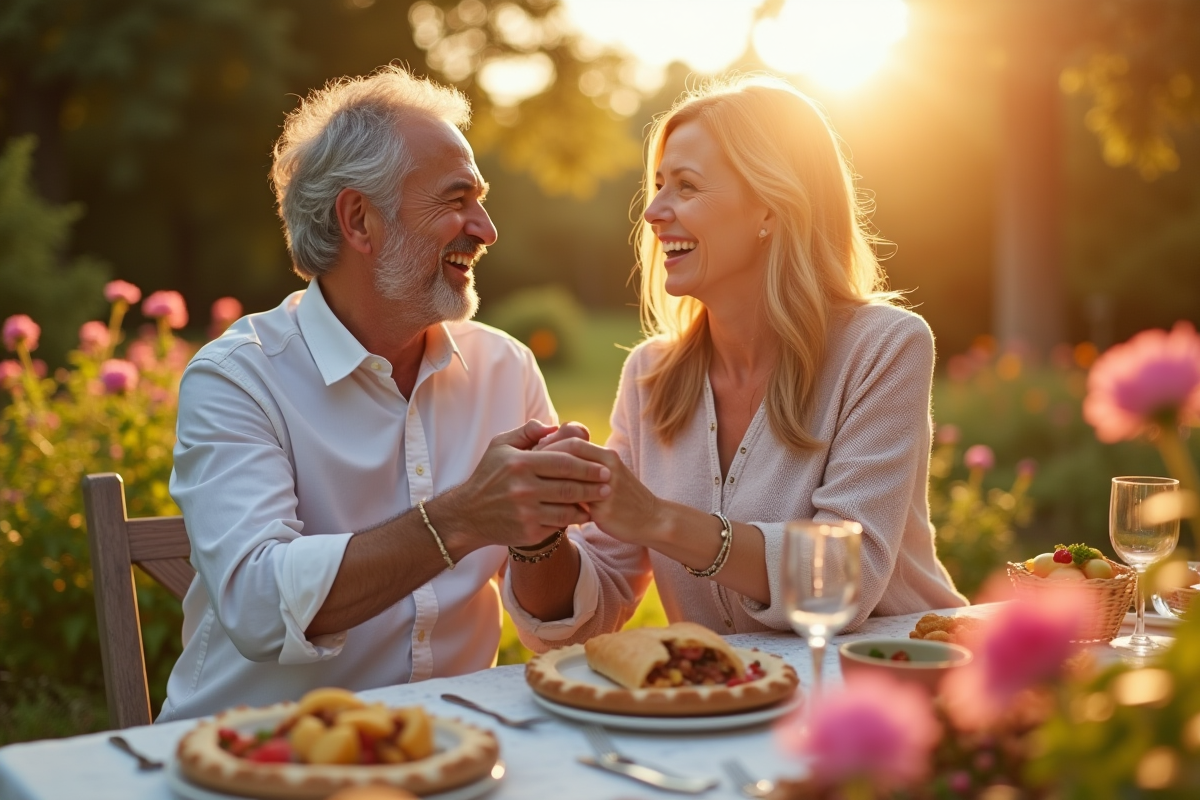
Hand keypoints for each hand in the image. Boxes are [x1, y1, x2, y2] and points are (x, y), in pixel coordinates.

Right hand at [437, 420, 610, 552]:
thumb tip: (553, 425)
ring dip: (588, 505)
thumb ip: (526, 432)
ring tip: (601, 500)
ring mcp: (526, 513)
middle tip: (609, 484)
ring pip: (567, 509)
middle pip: (569, 487)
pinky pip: (558, 525)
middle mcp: (523, 489)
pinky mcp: (528, 532)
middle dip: (594, 486)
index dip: (587, 466)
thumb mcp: (499, 446)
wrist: (468, 516)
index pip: (563, 463)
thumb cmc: (487, 476)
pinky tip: (583, 515)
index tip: (603, 467)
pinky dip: (573, 521)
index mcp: (520, 464)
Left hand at [538, 438, 664, 545]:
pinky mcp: (604, 511)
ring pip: (568, 479)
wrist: (651, 519)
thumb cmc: (624, 496)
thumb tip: (556, 454)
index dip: (548, 446)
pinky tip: (543, 507)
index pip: (571, 441)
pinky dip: (556, 504)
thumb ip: (586, 463)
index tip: (531, 454)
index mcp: (607, 456)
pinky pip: (574, 505)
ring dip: (546, 482)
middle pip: (567, 454)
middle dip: (542, 460)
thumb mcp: (609, 473)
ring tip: (531, 487)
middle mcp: (607, 468)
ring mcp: (606, 489)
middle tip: (525, 469)